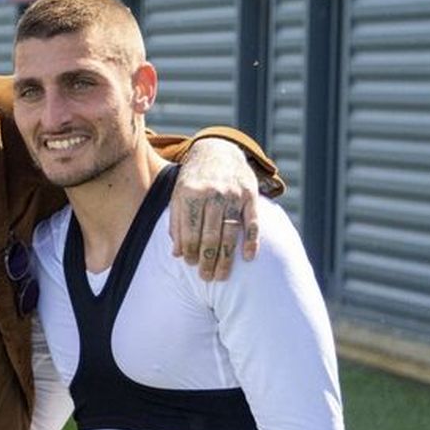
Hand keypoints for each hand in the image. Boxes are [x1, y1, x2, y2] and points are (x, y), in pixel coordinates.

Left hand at [170, 138, 259, 279]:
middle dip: (207, 260)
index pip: (190, 230)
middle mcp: (212, 194)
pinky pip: (253, 222)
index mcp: (190, 194)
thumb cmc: (193, 179)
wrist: (217, 151)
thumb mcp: (178, 195)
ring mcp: (233, 195)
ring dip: (226, 258)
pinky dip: (251, 241)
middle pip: (209, 235)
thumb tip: (177, 253)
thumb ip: (176, 222)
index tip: (191, 266)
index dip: (190, 251)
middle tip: (206, 278)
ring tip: (222, 276)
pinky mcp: (250, 195)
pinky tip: (247, 257)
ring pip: (230, 233)